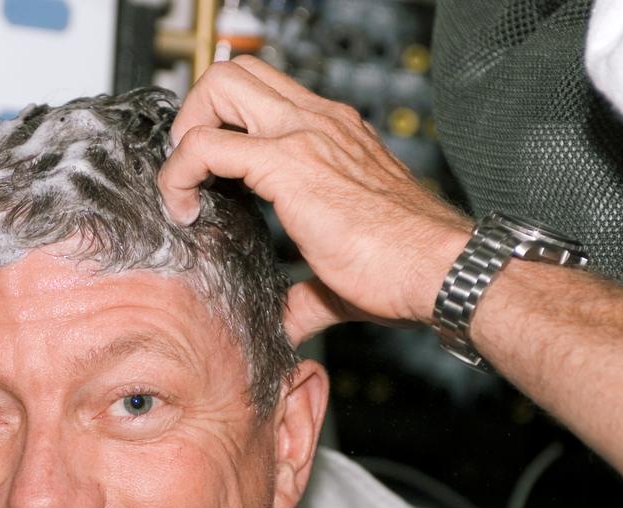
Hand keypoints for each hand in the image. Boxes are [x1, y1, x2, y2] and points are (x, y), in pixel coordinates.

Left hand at [158, 56, 471, 346]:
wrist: (443, 269)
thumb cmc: (407, 267)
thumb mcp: (339, 274)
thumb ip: (306, 293)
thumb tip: (288, 319)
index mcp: (332, 134)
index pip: (261, 96)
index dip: (220, 127)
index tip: (206, 179)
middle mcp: (318, 122)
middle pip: (235, 73)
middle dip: (195, 114)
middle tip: (190, 170)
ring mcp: (305, 135)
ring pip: (219, 87)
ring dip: (185, 132)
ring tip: (183, 186)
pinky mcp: (290, 163)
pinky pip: (207, 145)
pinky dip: (179, 173)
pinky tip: (185, 212)